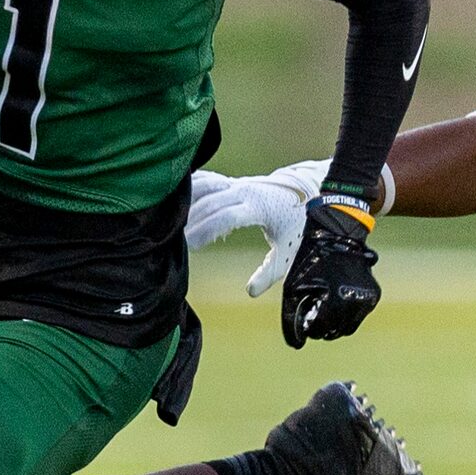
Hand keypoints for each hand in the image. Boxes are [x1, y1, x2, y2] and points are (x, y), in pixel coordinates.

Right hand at [185, 159, 325, 294]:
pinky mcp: (231, 182)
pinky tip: (174, 203)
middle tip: (171, 241)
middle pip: (209, 203)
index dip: (205, 230)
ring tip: (169, 224)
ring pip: (203, 189)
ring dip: (186, 204)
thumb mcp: (287, 252)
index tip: (189, 246)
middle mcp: (245, 191)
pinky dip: (189, 191)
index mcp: (258, 207)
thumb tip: (250, 292)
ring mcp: (237, 184)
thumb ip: (268, 273)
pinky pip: (205, 182)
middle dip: (189, 221)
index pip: (225, 216)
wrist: (306, 192)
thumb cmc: (297, 225)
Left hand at [279, 196, 379, 345]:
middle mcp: (354, 302)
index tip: (305, 313)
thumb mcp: (292, 288)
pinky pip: (359, 314)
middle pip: (335, 332)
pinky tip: (338, 296)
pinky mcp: (374, 294)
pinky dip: (347, 311)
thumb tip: (296, 345)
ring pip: (349, 327)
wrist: (336, 233)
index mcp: (333, 301)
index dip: (308, 325)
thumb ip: (291, 319)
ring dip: (335, 323)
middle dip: (322, 326)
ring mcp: (367, 299)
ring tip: (325, 306)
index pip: (319, 331)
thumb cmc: (308, 260)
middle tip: (314, 311)